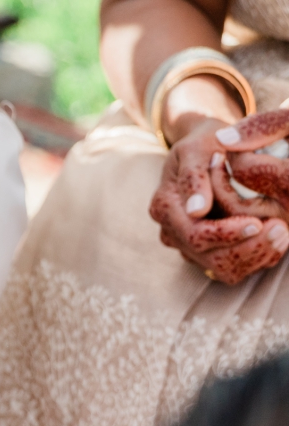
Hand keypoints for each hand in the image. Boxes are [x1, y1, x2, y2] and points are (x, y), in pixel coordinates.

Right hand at [148, 109, 288, 284]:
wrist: (207, 148)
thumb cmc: (206, 141)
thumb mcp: (198, 146)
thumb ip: (194, 177)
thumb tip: (196, 210)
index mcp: (164, 207)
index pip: (195, 235)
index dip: (227, 233)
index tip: (258, 222)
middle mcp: (172, 232)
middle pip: (208, 257)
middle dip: (247, 248)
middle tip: (282, 231)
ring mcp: (187, 245)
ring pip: (220, 268)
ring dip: (254, 257)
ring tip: (283, 236)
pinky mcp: (205, 252)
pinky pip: (229, 267)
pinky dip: (254, 258)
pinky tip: (275, 242)